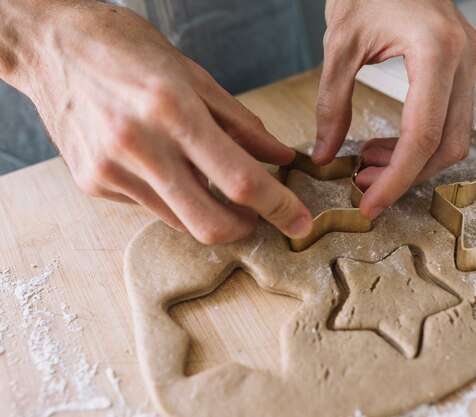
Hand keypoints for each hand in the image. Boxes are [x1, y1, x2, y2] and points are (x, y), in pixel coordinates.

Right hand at [5, 2, 312, 243]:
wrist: (49, 46)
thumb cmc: (124, 48)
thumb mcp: (192, 75)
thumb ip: (241, 123)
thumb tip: (279, 157)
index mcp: (172, 110)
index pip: (239, 178)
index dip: (278, 206)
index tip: (299, 220)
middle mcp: (140, 146)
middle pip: (210, 223)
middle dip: (245, 226)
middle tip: (257, 212)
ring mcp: (111, 171)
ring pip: (181, 221)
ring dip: (209, 210)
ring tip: (209, 179)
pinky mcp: (93, 184)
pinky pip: (151, 207)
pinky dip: (172, 196)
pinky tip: (163, 165)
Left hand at [313, 0, 475, 218]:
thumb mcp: (340, 46)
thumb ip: (331, 104)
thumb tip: (325, 154)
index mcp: (435, 50)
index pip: (423, 135)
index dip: (397, 179)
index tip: (370, 205)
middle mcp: (464, 58)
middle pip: (447, 144)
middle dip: (406, 177)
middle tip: (365, 188)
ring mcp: (470, 62)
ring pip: (454, 138)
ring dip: (413, 163)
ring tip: (369, 167)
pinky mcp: (464, 67)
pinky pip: (451, 119)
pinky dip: (420, 143)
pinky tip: (387, 147)